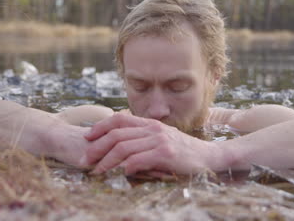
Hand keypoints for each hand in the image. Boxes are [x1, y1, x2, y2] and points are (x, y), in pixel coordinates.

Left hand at [80, 113, 218, 174]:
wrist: (208, 156)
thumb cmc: (182, 151)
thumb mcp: (160, 139)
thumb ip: (142, 139)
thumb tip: (117, 146)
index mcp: (149, 123)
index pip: (119, 118)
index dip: (100, 126)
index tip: (87, 137)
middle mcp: (152, 128)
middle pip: (117, 134)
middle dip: (97, 147)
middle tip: (85, 159)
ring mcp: (159, 140)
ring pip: (123, 148)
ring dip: (106, 161)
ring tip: (96, 172)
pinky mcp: (165, 154)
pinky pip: (138, 160)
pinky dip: (124, 167)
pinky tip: (118, 174)